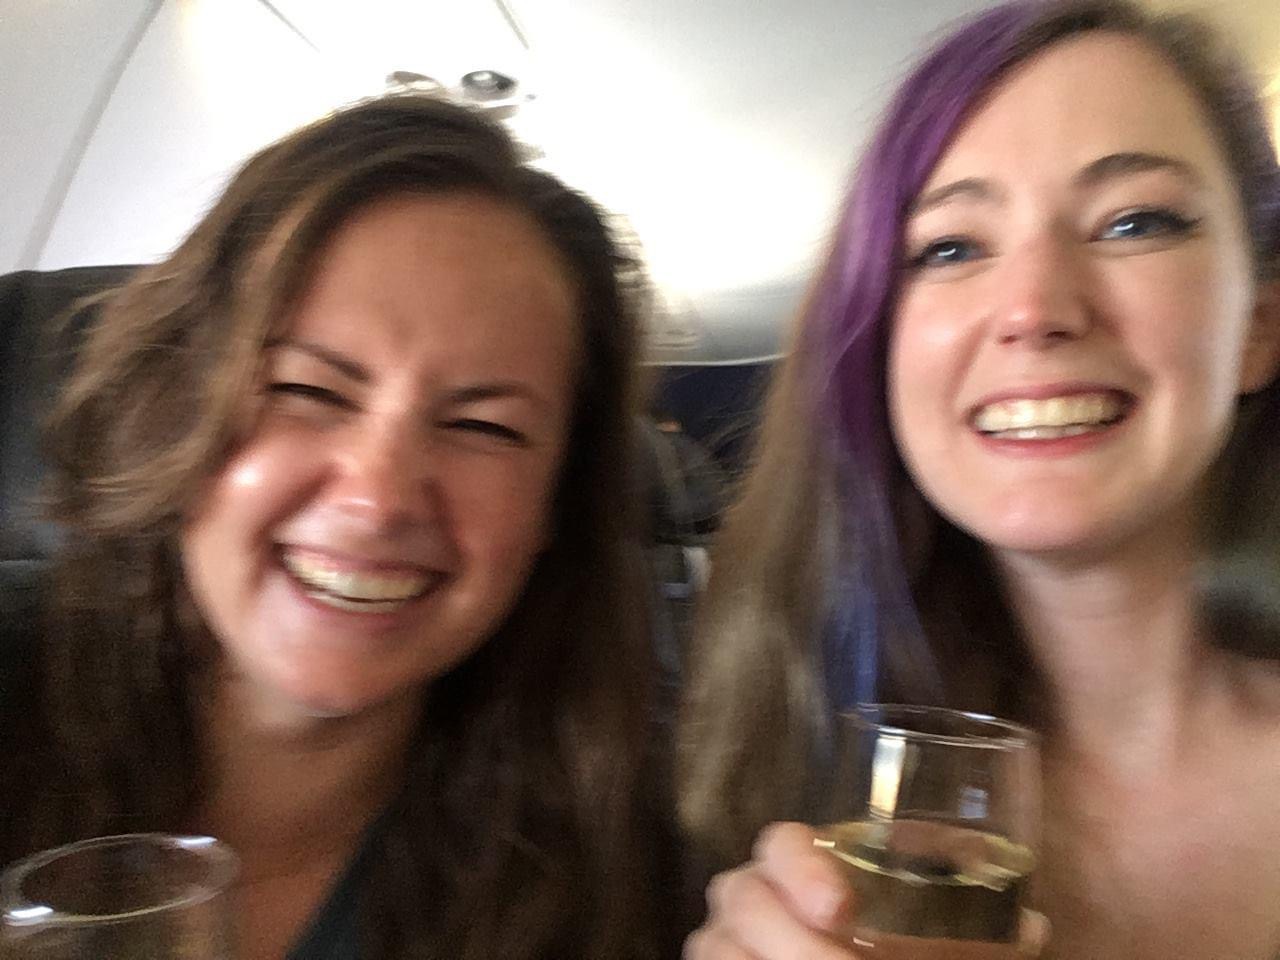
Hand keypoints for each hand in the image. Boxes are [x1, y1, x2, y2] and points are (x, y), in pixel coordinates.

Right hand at [684, 822, 1047, 959]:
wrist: (847, 956)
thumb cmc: (896, 951)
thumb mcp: (935, 943)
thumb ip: (976, 932)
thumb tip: (1033, 929)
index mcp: (803, 868)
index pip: (780, 842)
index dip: (801, 868)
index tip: (841, 909)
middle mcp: (751, 898)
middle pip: (739, 894)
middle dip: (788, 939)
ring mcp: (724, 941)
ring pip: (713, 945)